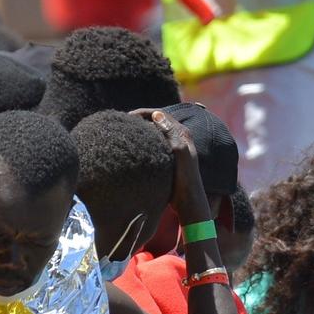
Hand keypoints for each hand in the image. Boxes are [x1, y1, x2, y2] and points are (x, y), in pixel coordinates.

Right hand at [131, 107, 208, 223]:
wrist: (189, 201)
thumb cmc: (186, 179)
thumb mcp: (179, 153)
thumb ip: (171, 133)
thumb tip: (157, 114)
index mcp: (182, 134)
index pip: (161, 114)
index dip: (144, 112)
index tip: (127, 116)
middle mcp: (179, 138)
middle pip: (156, 122)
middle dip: (140, 120)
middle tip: (123, 124)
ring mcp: (173, 149)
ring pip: (154, 133)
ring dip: (141, 131)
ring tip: (125, 134)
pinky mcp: (168, 159)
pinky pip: (153, 144)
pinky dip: (143, 143)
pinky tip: (133, 149)